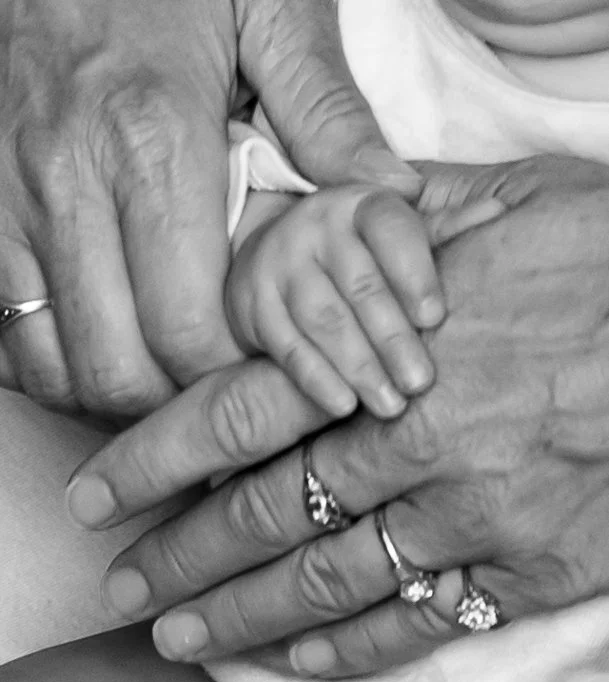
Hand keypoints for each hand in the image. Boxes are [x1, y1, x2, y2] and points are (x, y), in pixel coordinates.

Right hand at [0, 0, 417, 416]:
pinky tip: (104, 348)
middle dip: (178, 404)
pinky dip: (57, 365)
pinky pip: (7, 333)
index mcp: (153, 142)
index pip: (189, 327)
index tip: (268, 370)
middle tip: (224, 389)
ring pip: (56, 365)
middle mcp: (70, 184)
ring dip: (116, 394)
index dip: (232, 375)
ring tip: (169, 380)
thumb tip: (391, 193)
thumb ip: (326, 109)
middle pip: (118, 366)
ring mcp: (12, 202)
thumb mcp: (271, 5)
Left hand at [64, 156, 608, 671]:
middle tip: (125, 589)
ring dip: (241, 617)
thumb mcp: (509, 203)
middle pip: (264, 514)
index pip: (237, 415)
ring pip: (327, 584)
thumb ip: (402, 223)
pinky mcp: (531, 570)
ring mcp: (473, 519)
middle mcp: (419, 446)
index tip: (99, 498)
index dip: (154, 461)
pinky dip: (348, 648)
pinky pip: (419, 622)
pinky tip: (295, 659)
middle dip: (181, 558)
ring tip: (179, 639)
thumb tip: (329, 215)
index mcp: (395, 352)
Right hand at [229, 185, 504, 417]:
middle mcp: (316, 224)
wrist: (271, 257)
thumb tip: (496, 213)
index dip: (415, 274)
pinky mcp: (252, 303)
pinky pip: (287, 346)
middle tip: (422, 383)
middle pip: (361, 285)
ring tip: (391, 406)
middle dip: (393, 338)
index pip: (392, 230)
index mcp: (361, 202)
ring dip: (360, 367)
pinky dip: (316, 379)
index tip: (436, 318)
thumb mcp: (397, 234)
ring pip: (324, 320)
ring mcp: (279, 262)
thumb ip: (444, 230)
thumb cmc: (355, 253)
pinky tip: (343, 407)